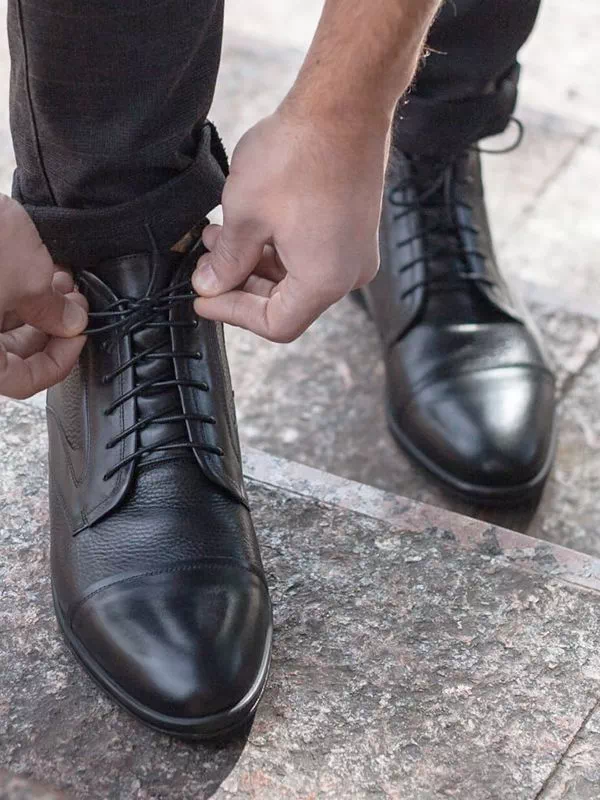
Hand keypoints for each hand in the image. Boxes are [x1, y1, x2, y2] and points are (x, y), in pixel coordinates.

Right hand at [0, 195, 87, 398]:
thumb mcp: (27, 279)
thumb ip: (53, 311)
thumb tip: (70, 322)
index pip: (21, 382)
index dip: (59, 362)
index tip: (78, 338)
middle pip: (10, 354)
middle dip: (50, 328)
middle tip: (74, 308)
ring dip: (36, 308)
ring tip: (62, 284)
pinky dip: (16, 293)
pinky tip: (40, 273)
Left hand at [192, 109, 387, 341]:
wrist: (345, 104)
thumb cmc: (299, 154)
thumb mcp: (245, 215)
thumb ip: (227, 261)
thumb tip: (211, 285)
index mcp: (324, 281)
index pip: (275, 323)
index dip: (232, 312)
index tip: (203, 298)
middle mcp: (348, 274)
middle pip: (288, 303)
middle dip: (242, 285)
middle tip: (206, 265)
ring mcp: (355, 251)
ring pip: (297, 278)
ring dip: (256, 264)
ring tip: (219, 237)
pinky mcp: (354, 229)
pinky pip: (312, 255)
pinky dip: (279, 249)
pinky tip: (250, 226)